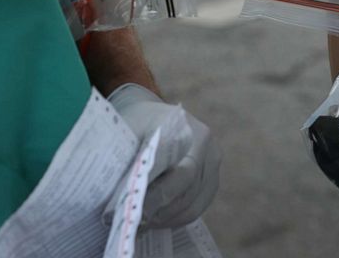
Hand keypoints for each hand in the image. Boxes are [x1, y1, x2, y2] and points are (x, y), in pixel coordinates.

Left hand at [107, 84, 220, 227]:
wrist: (151, 115)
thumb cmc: (135, 123)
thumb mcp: (127, 132)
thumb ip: (129, 159)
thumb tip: (124, 199)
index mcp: (187, 128)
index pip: (178, 169)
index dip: (156, 194)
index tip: (129, 209)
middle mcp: (207, 144)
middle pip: (187, 189)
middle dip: (158, 209)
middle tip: (132, 222)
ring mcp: (213, 162)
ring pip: (193, 202)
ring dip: (165, 218)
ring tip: (140, 223)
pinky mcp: (212, 178)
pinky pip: (197, 206)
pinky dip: (175, 218)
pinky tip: (155, 219)